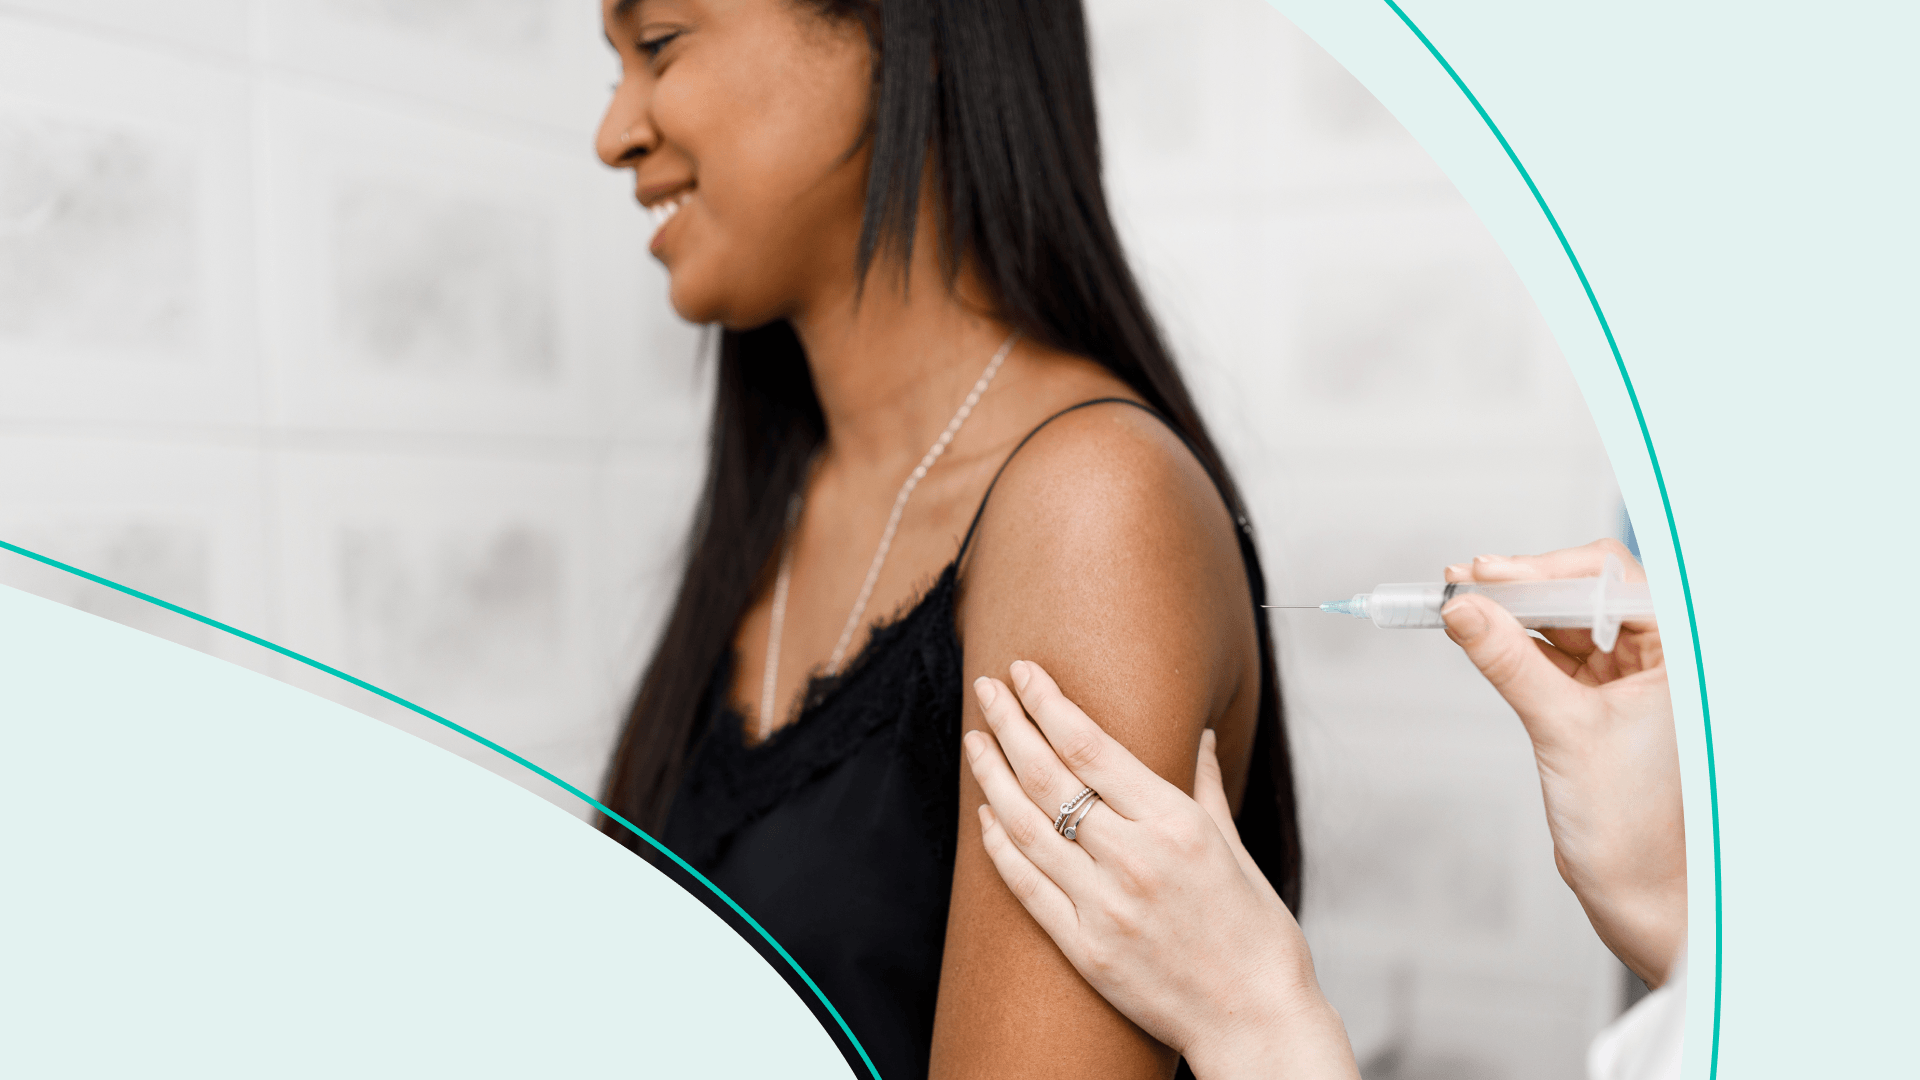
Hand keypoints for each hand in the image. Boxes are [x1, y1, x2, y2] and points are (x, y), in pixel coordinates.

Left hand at [964, 661, 1358, 1079]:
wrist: (1256, 1019)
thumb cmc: (1257, 933)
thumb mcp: (1235, 848)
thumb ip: (1204, 787)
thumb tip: (1200, 735)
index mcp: (1177, 825)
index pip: (1093, 748)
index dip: (1049, 704)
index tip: (1023, 672)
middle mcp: (1135, 860)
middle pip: (1049, 779)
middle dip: (1011, 726)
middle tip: (986, 689)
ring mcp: (1105, 907)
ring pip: (1027, 828)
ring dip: (992, 779)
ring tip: (974, 741)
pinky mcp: (1085, 949)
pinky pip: (1027, 888)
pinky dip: (1001, 847)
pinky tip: (986, 816)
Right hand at [1441, 539, 1685, 986]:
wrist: (1635, 889)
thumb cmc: (1629, 823)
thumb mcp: (1562, 729)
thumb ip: (1509, 661)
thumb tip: (1463, 609)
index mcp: (1680, 654)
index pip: (1610, 579)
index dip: (1544, 569)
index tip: (1485, 573)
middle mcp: (1662, 657)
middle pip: (1583, 592)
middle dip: (1521, 586)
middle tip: (1460, 581)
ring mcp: (1629, 677)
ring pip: (1563, 620)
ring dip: (1511, 611)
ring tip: (1457, 603)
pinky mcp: (1599, 700)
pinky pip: (1551, 653)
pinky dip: (1513, 642)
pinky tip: (1477, 631)